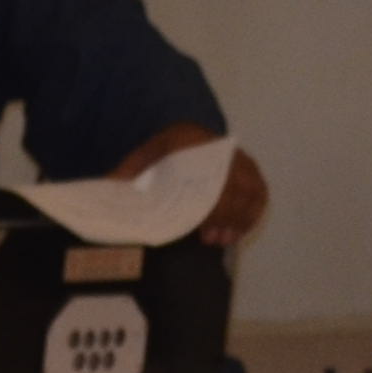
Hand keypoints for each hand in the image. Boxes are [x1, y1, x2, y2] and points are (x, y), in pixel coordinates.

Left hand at [104, 125, 271, 245]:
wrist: (184, 132)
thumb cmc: (161, 152)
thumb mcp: (141, 158)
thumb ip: (129, 175)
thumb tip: (111, 193)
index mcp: (191, 142)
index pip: (208, 178)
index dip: (211, 207)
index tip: (203, 229)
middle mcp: (221, 147)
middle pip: (234, 187)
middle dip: (227, 217)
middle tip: (214, 240)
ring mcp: (238, 156)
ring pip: (252, 189)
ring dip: (243, 217)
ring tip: (227, 238)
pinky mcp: (249, 165)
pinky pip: (260, 189)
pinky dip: (255, 210)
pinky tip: (242, 228)